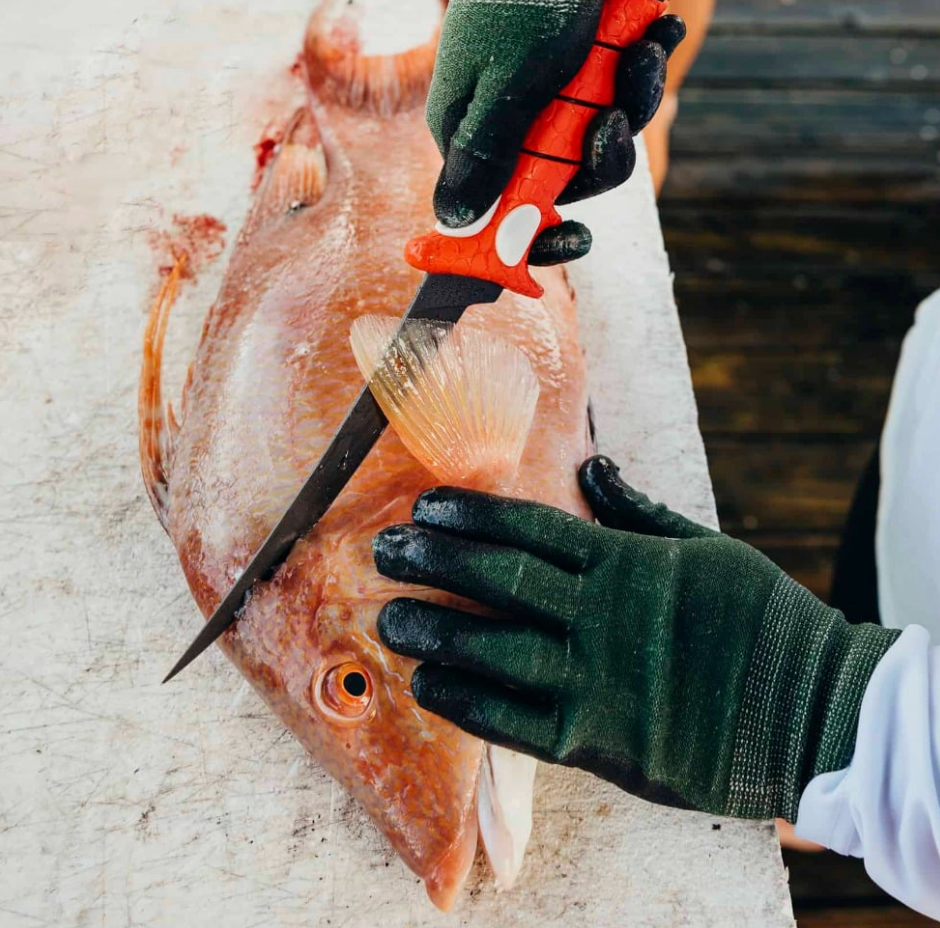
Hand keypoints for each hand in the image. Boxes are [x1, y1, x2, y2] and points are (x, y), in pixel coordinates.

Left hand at [373, 456, 899, 821]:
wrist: (811, 709)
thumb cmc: (758, 620)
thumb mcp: (705, 547)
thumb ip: (638, 511)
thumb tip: (590, 462)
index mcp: (626, 562)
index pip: (531, 527)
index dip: (470, 515)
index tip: (425, 506)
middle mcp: (602, 614)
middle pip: (499, 579)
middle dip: (434, 561)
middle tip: (385, 551)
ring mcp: (598, 677)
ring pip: (495, 648)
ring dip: (435, 630)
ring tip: (388, 616)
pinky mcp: (599, 739)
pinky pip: (516, 720)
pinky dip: (467, 701)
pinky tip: (427, 684)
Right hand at [428, 0, 685, 265]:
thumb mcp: (502, 84)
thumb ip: (483, 155)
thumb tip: (451, 221)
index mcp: (476, 132)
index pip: (498, 209)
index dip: (533, 235)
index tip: (573, 241)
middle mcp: (514, 121)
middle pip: (562, 183)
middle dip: (598, 158)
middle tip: (609, 121)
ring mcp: (555, 97)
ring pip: (602, 144)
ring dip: (630, 104)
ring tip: (637, 54)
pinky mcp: (591, 70)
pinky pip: (625, 100)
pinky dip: (643, 71)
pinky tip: (651, 37)